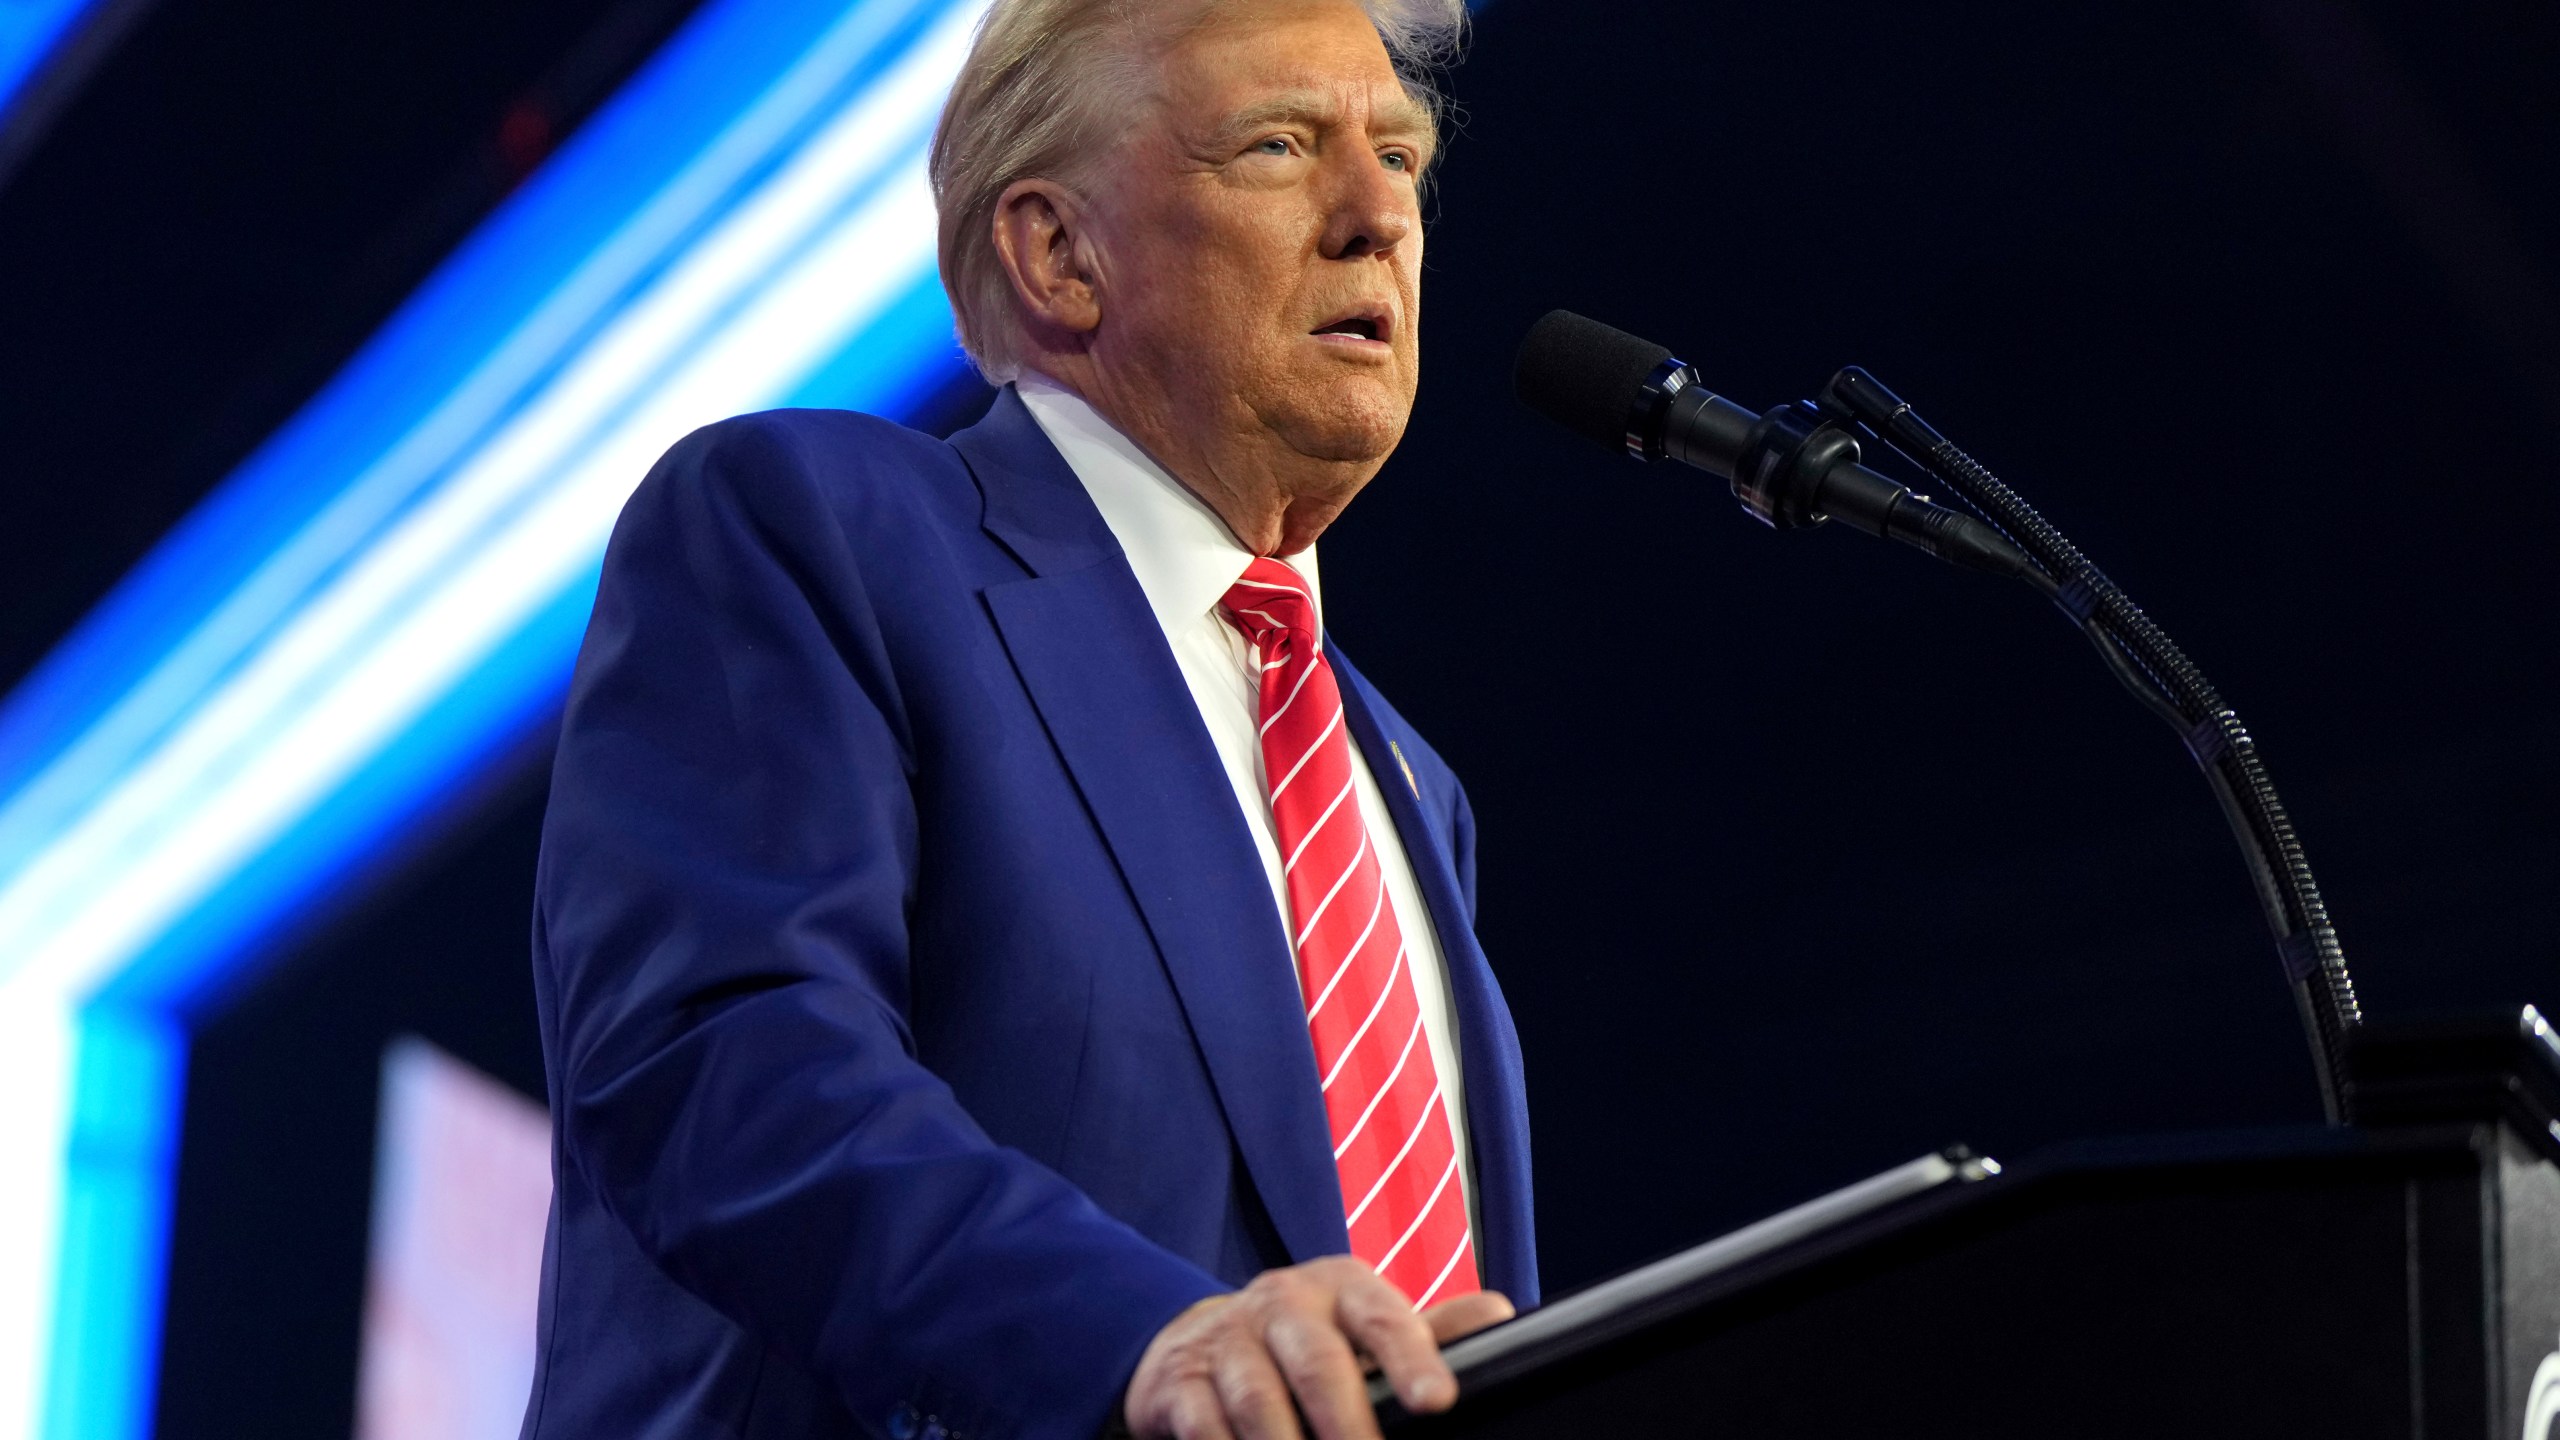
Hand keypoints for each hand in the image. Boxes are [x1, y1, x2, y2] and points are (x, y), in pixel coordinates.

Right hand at [1121, 1256, 1513, 1439]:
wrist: (1195, 1341)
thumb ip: (1428, 1330)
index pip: (1384, 1318)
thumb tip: (1500, 1316)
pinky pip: (1201, 1423)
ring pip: (1256, 1398)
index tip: (1437, 1402)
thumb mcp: (1363, 1325)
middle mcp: (1281, 1302)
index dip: (1412, 1358)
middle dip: (1347, 1419)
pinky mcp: (1178, 1381)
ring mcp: (1226, 1339)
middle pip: (1317, 1360)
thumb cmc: (1304, 1342)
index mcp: (1340, 1287)